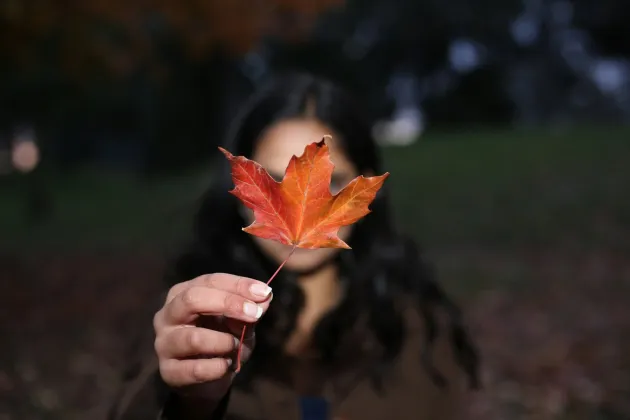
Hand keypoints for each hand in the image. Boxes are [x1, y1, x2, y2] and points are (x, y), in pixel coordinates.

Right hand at [153, 273, 271, 404]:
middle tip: (255, 314)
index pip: (209, 281)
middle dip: (228, 304)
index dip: (238, 285)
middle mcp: (167, 315)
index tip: (264, 292)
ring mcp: (164, 344)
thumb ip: (250, 309)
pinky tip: (227, 366)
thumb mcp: (239, 323)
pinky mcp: (168, 372)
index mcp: (183, 294)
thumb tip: (265, 296)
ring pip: (194, 338)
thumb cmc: (221, 341)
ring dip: (224, 342)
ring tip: (235, 346)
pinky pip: (195, 369)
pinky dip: (218, 368)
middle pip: (192, 299)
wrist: (207, 379)